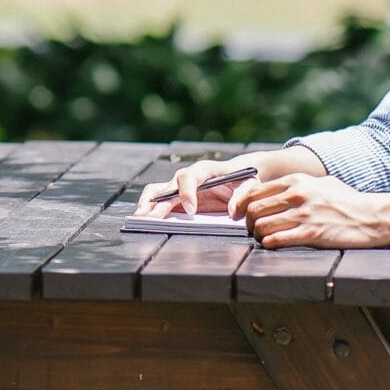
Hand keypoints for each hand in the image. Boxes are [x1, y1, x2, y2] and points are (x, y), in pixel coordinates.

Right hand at [134, 155, 258, 217]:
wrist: (237, 176)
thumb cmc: (244, 178)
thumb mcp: (249, 184)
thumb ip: (242, 195)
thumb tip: (232, 211)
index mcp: (205, 170)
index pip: (190, 177)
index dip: (187, 193)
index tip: (190, 210)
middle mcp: (187, 176)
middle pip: (168, 187)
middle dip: (159, 204)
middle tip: (150, 218)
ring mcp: (179, 187)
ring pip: (157, 191)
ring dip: (147, 205)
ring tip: (140, 219)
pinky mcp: (176, 198)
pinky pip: (158, 201)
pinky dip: (149, 209)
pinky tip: (143, 220)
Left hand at [237, 174, 389, 249]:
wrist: (372, 217)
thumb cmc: (346, 201)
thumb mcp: (320, 183)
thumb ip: (297, 186)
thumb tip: (276, 192)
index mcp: (297, 181)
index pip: (254, 191)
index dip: (241, 205)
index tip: (239, 214)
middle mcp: (297, 195)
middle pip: (253, 210)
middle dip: (248, 222)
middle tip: (252, 230)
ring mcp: (303, 215)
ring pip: (261, 226)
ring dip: (258, 236)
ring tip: (264, 239)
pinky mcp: (311, 234)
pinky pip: (276, 240)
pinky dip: (269, 244)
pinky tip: (273, 245)